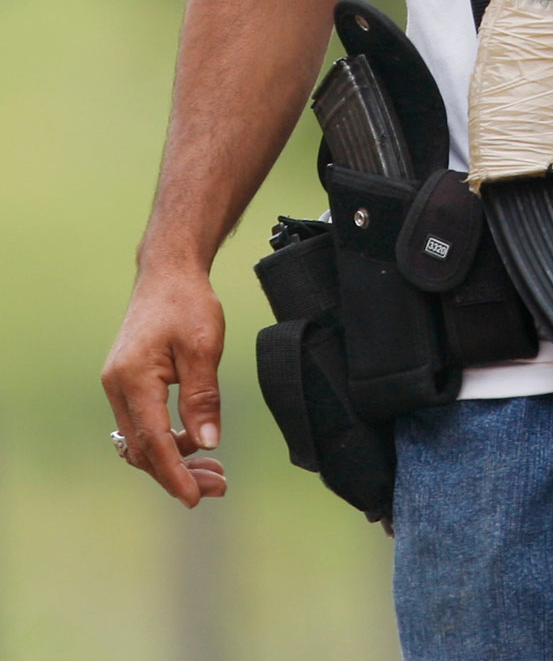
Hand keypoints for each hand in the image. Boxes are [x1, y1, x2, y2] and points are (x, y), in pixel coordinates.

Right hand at [102, 266, 227, 506]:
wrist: (167, 272)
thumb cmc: (187, 302)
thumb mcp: (203, 346)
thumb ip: (203, 397)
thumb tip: (207, 444)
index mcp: (133, 378)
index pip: (153, 442)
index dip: (175, 473)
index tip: (196, 497)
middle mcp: (117, 387)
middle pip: (143, 449)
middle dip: (178, 473)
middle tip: (218, 487)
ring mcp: (118, 386)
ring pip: (141, 440)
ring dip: (173, 460)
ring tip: (214, 471)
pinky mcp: (126, 383)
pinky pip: (142, 424)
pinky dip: (166, 441)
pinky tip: (193, 445)